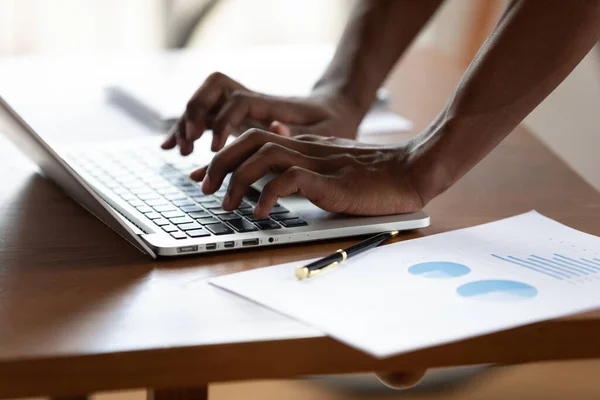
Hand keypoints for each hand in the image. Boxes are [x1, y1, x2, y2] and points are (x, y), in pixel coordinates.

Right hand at [161, 72, 362, 155]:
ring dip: (186, 121)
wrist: (336, 110)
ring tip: (177, 149)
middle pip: (213, 88)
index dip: (222, 122)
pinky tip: (171, 146)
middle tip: (190, 144)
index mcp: (273, 104)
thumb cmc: (333, 124)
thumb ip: (301, 135)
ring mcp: (243, 108)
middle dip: (195, 113)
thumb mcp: (326, 134)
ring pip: (205, 100)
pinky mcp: (238, 119)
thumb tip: (275, 131)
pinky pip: (206, 117)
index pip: (238, 101)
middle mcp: (254, 101)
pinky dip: (186, 129)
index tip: (215, 148)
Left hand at [189, 129, 423, 217]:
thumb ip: (307, 177)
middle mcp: (306, 149)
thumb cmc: (377, 180)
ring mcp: (317, 162)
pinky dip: (267, 195)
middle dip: (220, 162)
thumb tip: (275, 192)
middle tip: (206, 188)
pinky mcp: (328, 179)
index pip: (254, 141)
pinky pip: (288, 179)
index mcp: (305, 147)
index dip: (224, 156)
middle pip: (250, 140)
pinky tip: (260, 214)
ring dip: (238, 179)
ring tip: (228, 205)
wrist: (412, 172)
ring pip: (262, 155)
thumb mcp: (334, 174)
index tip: (203, 175)